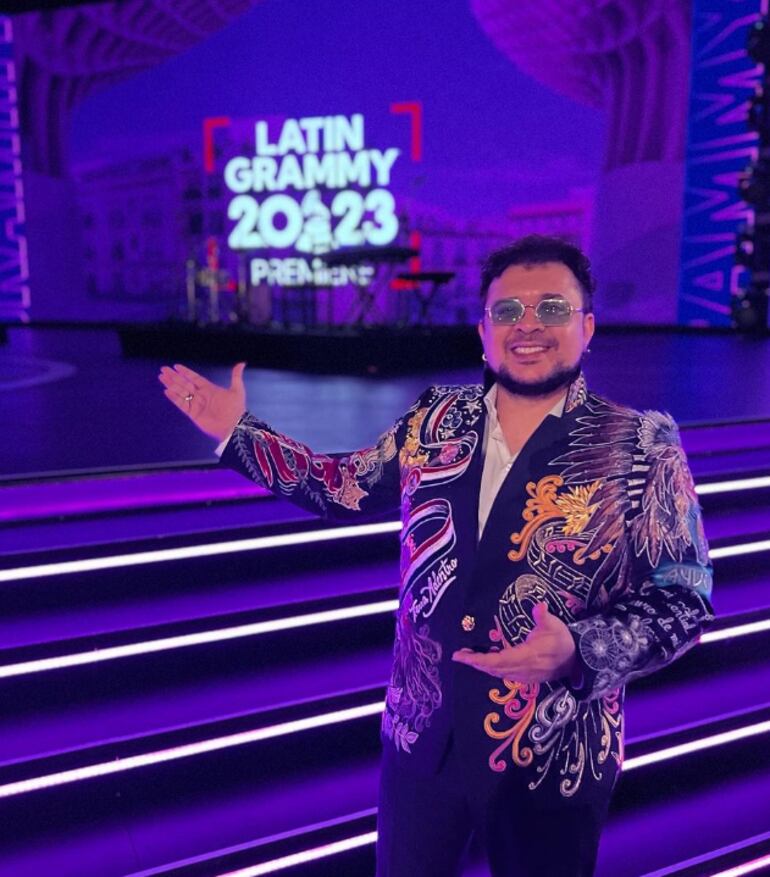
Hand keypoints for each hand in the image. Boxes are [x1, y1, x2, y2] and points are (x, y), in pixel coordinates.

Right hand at [158, 362, 246, 441]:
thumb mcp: (237, 390)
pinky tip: (167, 390)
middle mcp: (201, 396)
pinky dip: (174, 397)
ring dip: (171, 385)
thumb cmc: (236, 409)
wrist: (233, 426)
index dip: (185, 372)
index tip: (176, 366)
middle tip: (163, 369)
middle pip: (184, 384)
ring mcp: (196, 404)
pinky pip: (181, 404)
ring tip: (162, 377)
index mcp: (210, 389)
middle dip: (174, 377)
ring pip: (181, 392)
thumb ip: (236, 376)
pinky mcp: (193, 414)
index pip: (194, 378)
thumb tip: (242, 363)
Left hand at [452, 602, 577, 684]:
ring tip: (468, 657)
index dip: (478, 659)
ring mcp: (525, 675)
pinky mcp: (527, 677)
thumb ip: (543, 616)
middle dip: (475, 662)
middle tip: (459, 656)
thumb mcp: (555, 625)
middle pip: (493, 668)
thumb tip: (539, 605)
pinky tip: (486, 662)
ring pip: (498, 673)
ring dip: (482, 666)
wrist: (578, 660)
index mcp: (526, 656)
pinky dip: (492, 669)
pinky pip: (505, 674)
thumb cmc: (564, 640)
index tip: (462, 656)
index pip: (497, 660)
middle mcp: (523, 669)